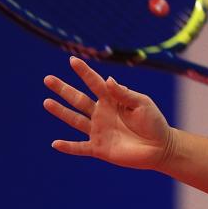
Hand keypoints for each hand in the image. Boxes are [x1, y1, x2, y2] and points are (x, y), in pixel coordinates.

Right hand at [43, 56, 175, 169]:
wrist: (160, 148)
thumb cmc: (154, 123)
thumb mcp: (142, 104)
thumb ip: (124, 94)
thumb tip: (108, 79)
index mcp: (112, 100)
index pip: (95, 83)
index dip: (84, 72)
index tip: (72, 60)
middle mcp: (102, 114)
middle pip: (78, 99)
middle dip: (63, 89)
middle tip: (48, 79)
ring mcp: (99, 131)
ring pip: (75, 120)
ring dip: (61, 112)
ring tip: (47, 102)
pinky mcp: (99, 148)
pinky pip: (80, 148)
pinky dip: (68, 147)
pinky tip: (55, 144)